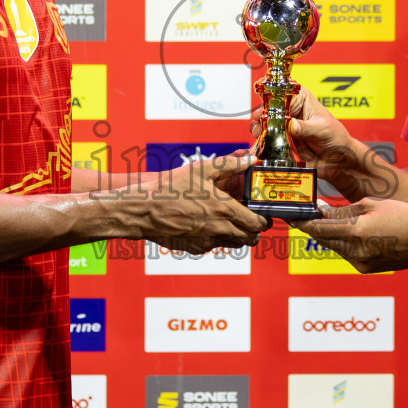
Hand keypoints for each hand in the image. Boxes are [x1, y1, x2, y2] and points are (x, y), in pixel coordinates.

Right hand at [138, 153, 271, 254]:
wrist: (144, 210)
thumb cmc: (171, 188)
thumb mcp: (201, 169)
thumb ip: (230, 164)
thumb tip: (250, 159)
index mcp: (225, 210)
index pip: (257, 225)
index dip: (263, 221)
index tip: (260, 214)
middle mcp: (219, 229)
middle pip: (250, 239)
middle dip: (254, 231)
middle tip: (249, 220)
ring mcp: (207, 241)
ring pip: (234, 245)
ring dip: (237, 235)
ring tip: (229, 221)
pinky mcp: (195, 248)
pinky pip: (214, 247)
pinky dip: (216, 239)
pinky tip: (207, 225)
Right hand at [250, 89, 376, 194]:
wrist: (339, 160)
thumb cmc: (336, 138)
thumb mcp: (322, 130)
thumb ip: (305, 128)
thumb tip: (291, 124)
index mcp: (301, 99)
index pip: (281, 93)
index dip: (270, 100)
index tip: (264, 110)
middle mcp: (290, 111)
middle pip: (269, 109)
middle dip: (261, 117)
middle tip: (258, 126)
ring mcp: (284, 126)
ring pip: (266, 125)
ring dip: (260, 130)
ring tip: (258, 135)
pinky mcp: (282, 141)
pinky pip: (269, 140)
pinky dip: (264, 143)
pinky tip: (262, 146)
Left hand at [291, 197, 407, 272]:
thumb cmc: (403, 215)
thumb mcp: (370, 205)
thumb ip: (343, 211)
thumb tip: (321, 211)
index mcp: (356, 232)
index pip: (318, 229)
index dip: (301, 222)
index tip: (291, 216)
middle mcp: (356, 251)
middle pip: (323, 239)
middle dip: (315, 227)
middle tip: (307, 215)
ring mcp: (361, 263)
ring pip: (335, 247)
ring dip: (331, 235)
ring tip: (335, 221)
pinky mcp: (367, 269)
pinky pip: (348, 255)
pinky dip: (346, 244)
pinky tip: (355, 234)